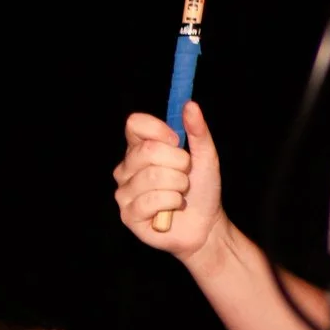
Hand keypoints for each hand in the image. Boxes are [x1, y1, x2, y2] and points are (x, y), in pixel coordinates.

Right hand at [113, 101, 222, 256]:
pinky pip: (151, 200)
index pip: (134, 124)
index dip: (158, 130)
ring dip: (178, 186)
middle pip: (148, 151)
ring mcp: (124, 191)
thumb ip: (197, 131)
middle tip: (186, 176)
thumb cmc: (202, 188)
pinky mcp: (128, 214)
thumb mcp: (206, 156)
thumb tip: (191, 105)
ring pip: (153, 177)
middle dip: (179, 163)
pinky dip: (172, 203)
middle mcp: (126, 167)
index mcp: (140, 148)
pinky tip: (173, 209)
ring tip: (181, 193)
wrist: (205, 225)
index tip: (177, 141)